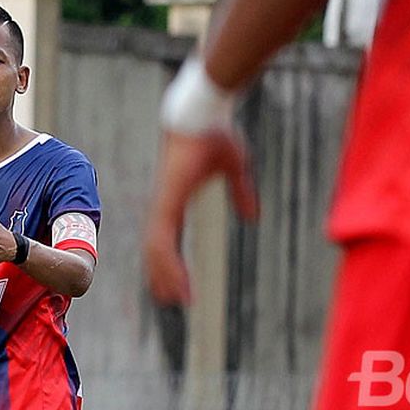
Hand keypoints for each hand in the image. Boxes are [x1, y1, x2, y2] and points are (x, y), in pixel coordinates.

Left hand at [144, 131, 257, 305]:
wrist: (202, 111)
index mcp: (176, 198)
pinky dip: (168, 263)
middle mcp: (165, 203)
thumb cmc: (215, 133)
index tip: (180, 278)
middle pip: (158, 248)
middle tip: (170, 299)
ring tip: (174, 299)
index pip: (169, 236)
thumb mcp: (236, 168)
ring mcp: (163, 203)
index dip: (173, 258)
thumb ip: (242, 192)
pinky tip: (175, 281)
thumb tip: (253, 218)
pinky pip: (163, 239)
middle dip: (162, 274)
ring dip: (164, 275)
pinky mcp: (167, 200)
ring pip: (157, 250)